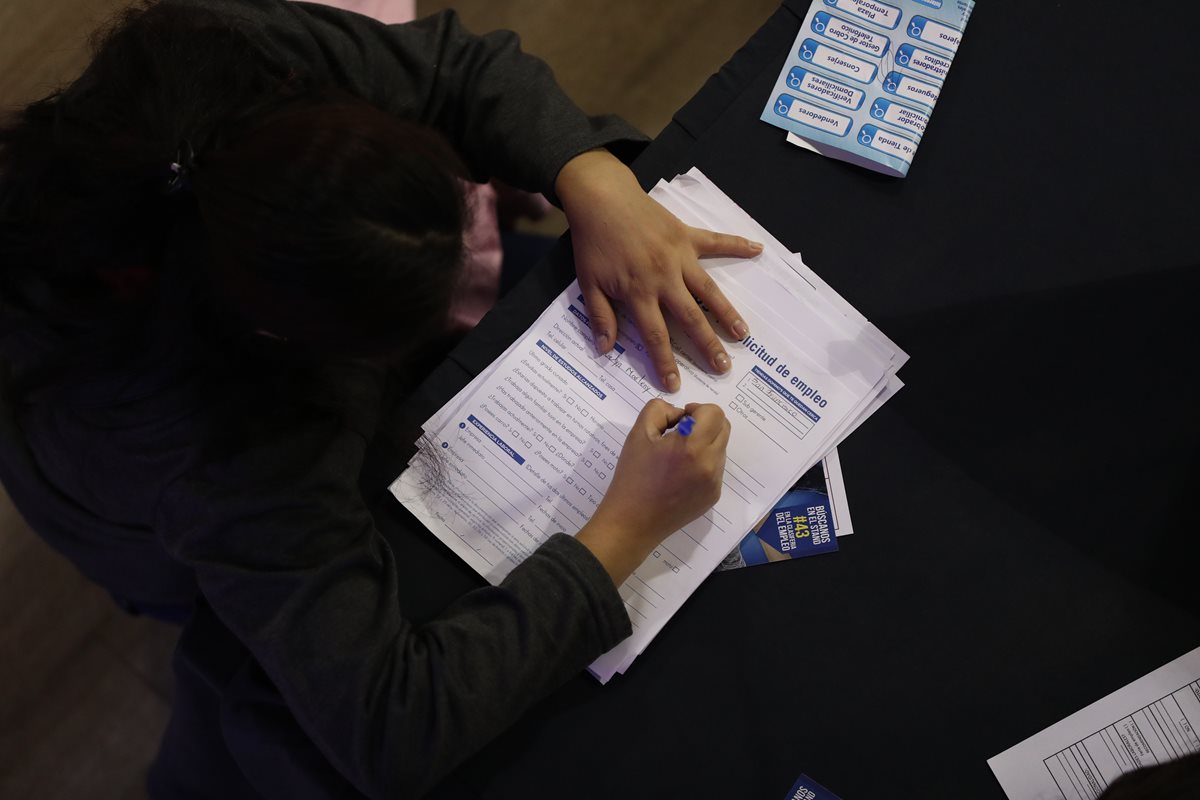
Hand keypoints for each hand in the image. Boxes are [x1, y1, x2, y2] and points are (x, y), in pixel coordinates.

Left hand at [555, 150, 761, 392]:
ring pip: (708, 290)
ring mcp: (679, 256)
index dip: (665, 361)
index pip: (655, 334)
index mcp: (639, 291)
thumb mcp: (588, 282)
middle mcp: (664, 277)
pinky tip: (758, 250)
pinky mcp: (686, 236)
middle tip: (723, 367)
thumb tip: (605, 349)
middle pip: (690, 318)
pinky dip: (737, 245)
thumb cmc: (593, 242)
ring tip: (742, 334)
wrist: (602, 198)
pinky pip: (716, 242)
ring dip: (726, 313)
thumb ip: (600, 316)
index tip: (674, 383)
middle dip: (706, 345)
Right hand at [576, 399, 729, 585]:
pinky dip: (702, 464)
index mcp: (691, 446)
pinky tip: (680, 475)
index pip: (715, 413)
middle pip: (723, 428)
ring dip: (704, 443)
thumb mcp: (638, 433)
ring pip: (720, 449)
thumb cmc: (633, 476)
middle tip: (681, 433)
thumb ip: (659, 410)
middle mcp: (709, 463)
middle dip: (705, 423)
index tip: (681, 418)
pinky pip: (715, 469)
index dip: (698, 409)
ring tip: (678, 457)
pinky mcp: (713, 496)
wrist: (633, 521)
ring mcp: (714, 482)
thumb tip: (680, 414)